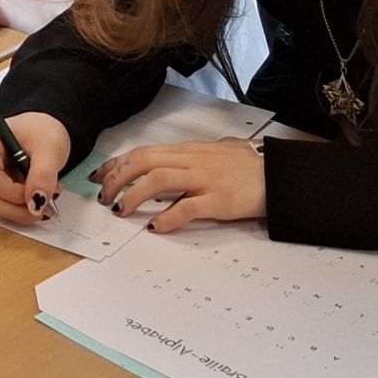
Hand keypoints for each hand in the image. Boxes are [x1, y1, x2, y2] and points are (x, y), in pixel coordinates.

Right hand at [0, 112, 70, 224]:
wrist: (42, 130)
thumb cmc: (42, 132)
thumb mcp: (51, 149)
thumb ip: (43, 175)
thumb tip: (35, 203)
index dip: (15, 195)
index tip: (41, 198)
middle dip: (16, 208)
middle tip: (45, 208)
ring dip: (17, 210)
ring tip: (42, 199)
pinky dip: (15, 207)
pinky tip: (32, 197)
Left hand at [92, 139, 266, 232]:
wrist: (278, 175)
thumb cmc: (247, 164)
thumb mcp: (214, 151)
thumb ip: (192, 156)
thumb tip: (173, 159)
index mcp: (187, 150)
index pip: (142, 152)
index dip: (117, 164)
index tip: (100, 176)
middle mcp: (191, 161)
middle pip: (142, 162)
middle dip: (117, 179)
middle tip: (104, 197)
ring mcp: (204, 179)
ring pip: (157, 181)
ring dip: (133, 195)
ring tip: (121, 210)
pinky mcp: (218, 201)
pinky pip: (185, 208)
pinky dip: (167, 218)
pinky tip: (156, 227)